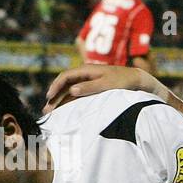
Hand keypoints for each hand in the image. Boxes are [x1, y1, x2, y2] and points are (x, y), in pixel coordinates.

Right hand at [44, 65, 164, 112]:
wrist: (136, 80)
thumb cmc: (123, 81)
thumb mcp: (107, 84)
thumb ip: (90, 87)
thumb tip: (72, 90)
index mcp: (86, 70)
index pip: (65, 76)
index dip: (56, 86)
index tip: (49, 97)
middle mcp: (84, 74)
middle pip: (64, 85)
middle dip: (55, 97)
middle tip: (46, 110)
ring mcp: (87, 82)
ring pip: (69, 91)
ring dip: (60, 101)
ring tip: (51, 113)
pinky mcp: (92, 89)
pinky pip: (77, 95)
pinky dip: (69, 102)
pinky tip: (64, 111)